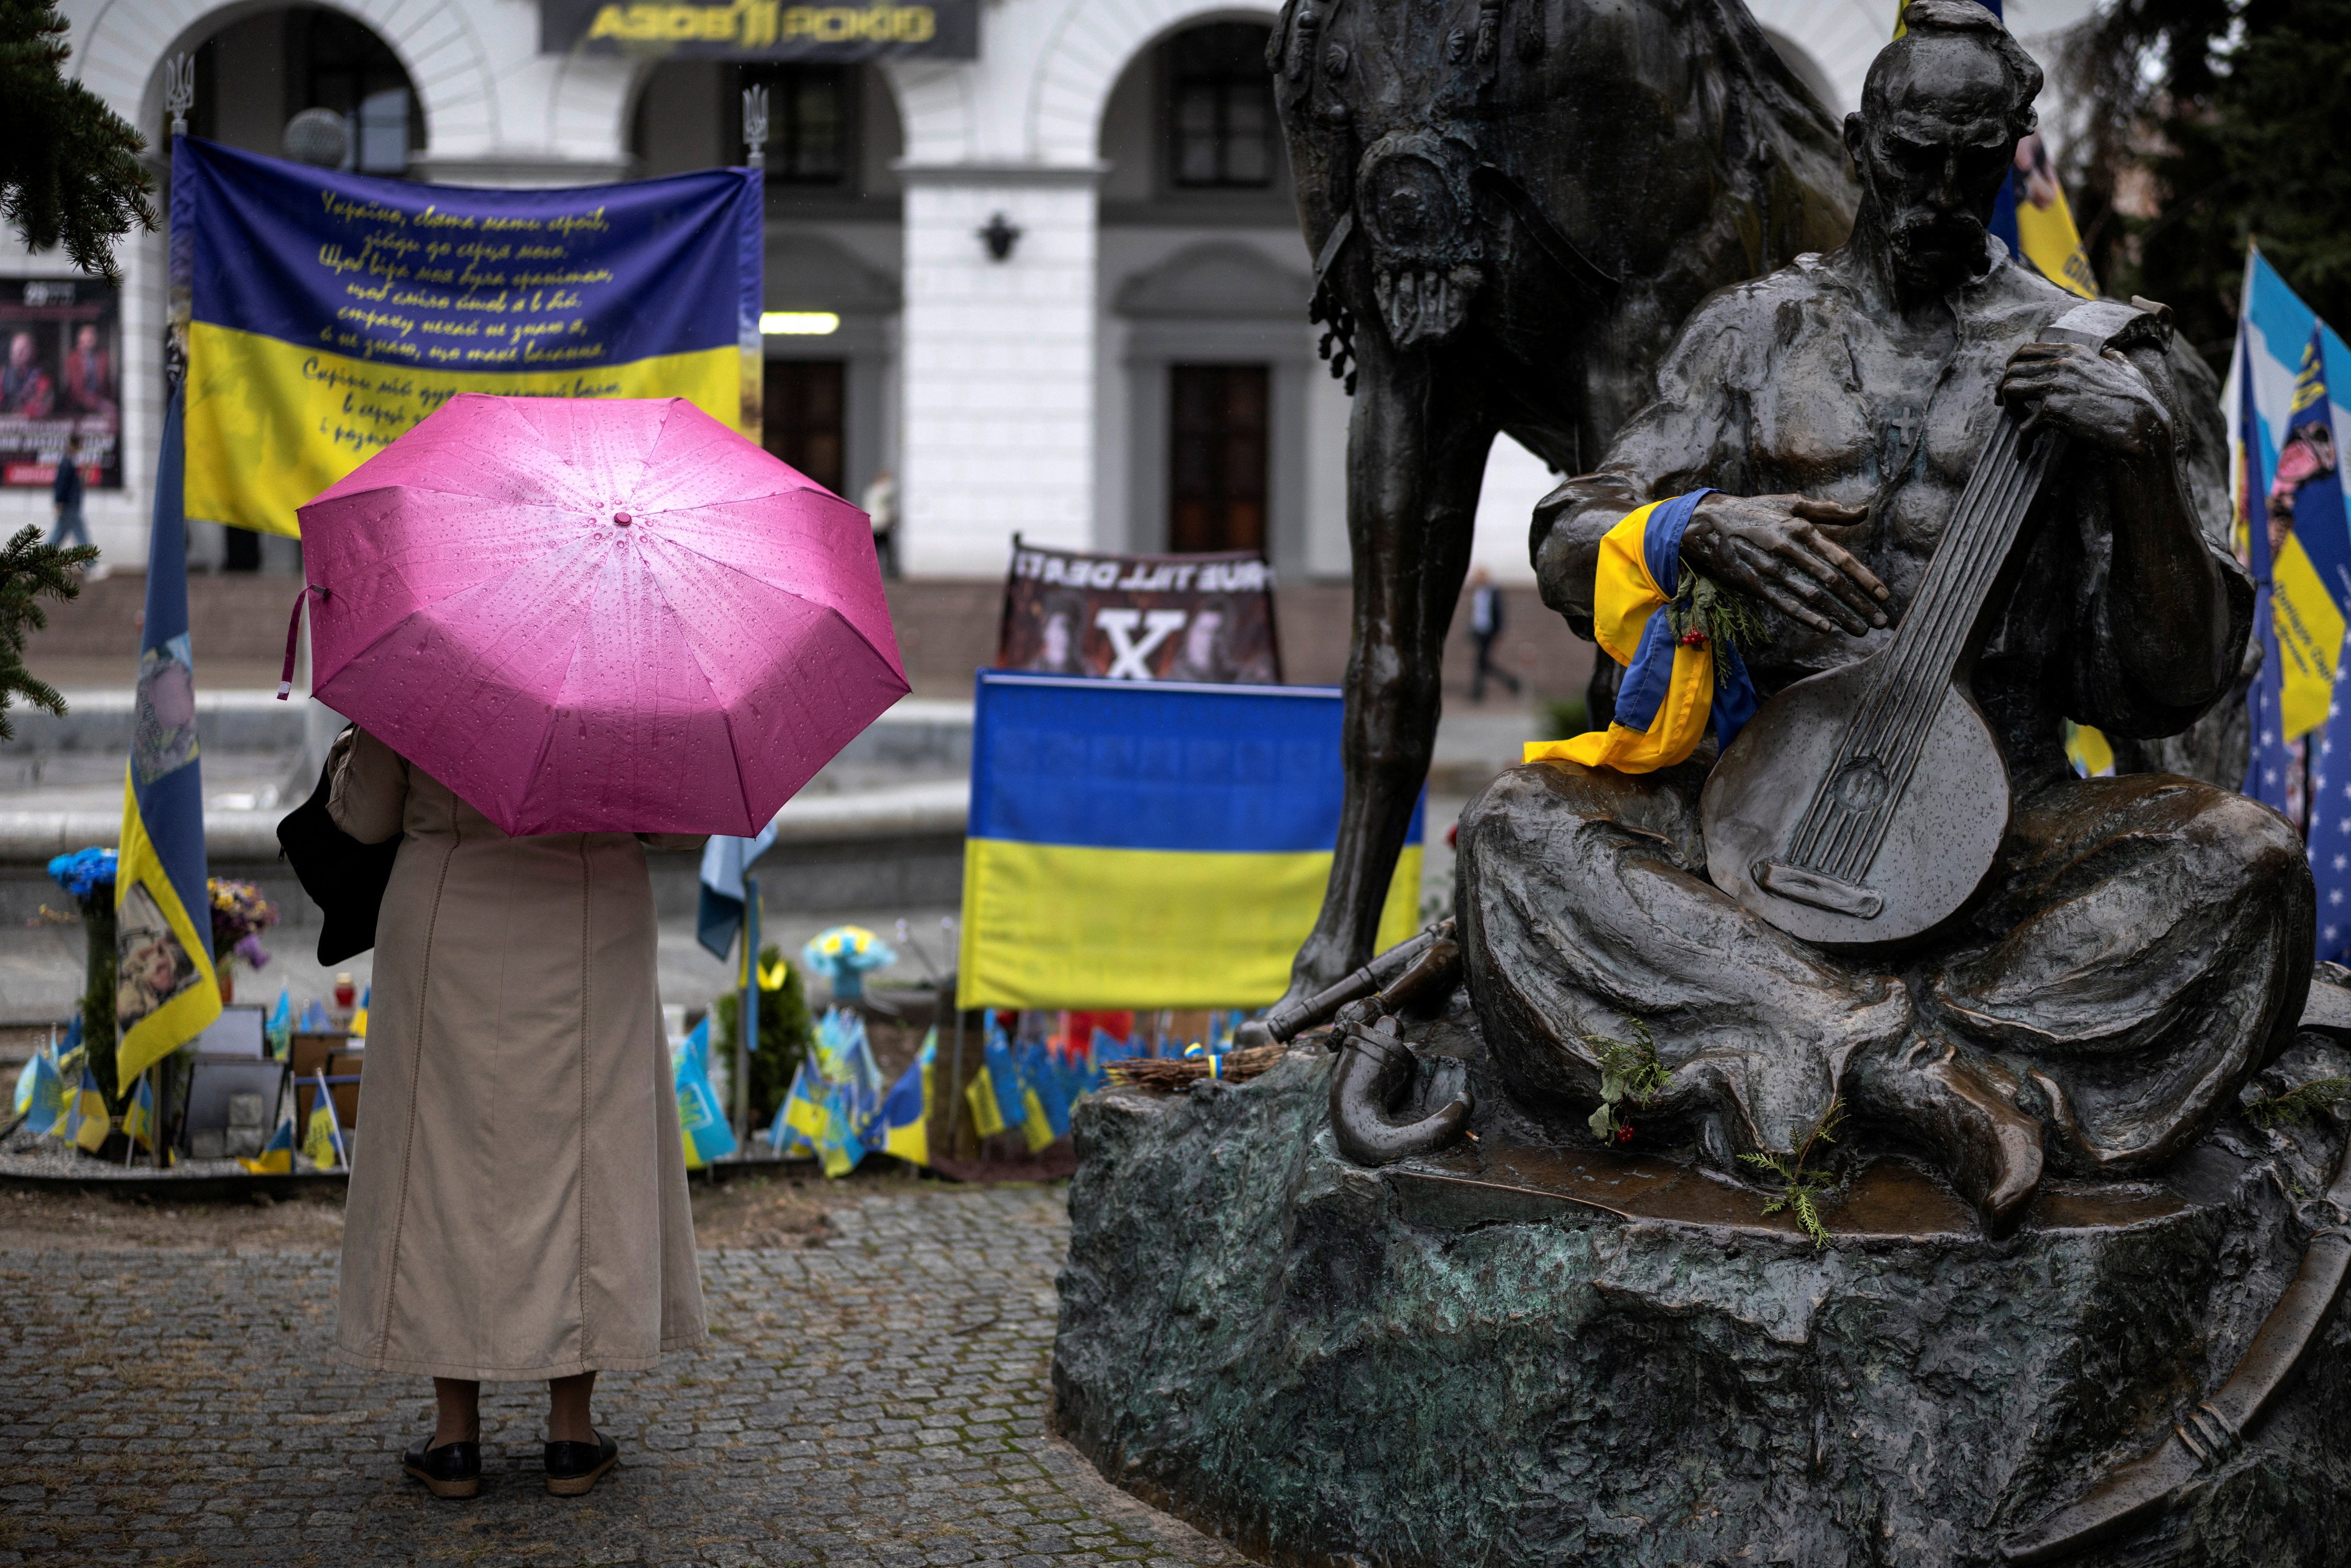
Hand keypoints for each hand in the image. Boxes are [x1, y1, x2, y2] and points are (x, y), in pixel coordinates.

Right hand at [1681, 493, 1887, 635]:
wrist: (1708, 523)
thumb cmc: (1755, 511)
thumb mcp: (1791, 504)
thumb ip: (1829, 511)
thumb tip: (1864, 511)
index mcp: (1801, 529)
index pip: (1841, 558)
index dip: (1865, 578)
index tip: (1884, 595)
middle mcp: (1788, 549)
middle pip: (1832, 581)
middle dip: (1859, 603)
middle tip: (1880, 621)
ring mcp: (1770, 568)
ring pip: (1812, 595)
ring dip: (1839, 614)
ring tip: (1860, 629)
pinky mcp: (1753, 584)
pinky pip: (1783, 603)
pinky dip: (1805, 616)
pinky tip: (1826, 627)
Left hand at [1997, 342, 2171, 456]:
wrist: (2139, 425)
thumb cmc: (2136, 401)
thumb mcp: (2127, 370)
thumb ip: (2116, 359)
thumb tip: (2113, 353)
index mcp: (2074, 352)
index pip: (2026, 350)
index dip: (2011, 366)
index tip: (2009, 380)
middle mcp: (2062, 363)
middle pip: (2012, 369)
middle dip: (2002, 387)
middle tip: (2005, 404)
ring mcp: (2056, 385)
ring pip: (2009, 390)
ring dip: (2009, 408)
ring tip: (2017, 421)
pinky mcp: (2053, 410)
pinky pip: (2024, 427)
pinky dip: (2022, 443)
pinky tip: (2025, 453)